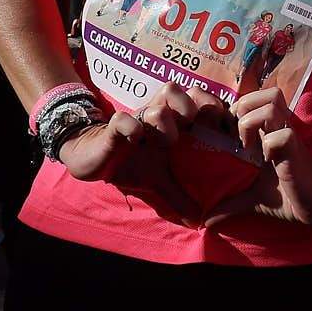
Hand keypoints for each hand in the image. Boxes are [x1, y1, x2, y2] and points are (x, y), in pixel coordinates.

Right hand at [54, 81, 225, 221]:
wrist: (93, 158)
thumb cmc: (131, 162)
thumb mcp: (158, 180)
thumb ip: (178, 196)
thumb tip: (197, 220)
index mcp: (170, 122)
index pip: (195, 99)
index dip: (210, 105)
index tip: (218, 126)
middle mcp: (155, 115)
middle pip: (176, 90)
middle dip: (189, 105)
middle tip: (191, 128)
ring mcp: (135, 120)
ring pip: (156, 106)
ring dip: (165, 122)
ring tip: (166, 144)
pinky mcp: (113, 128)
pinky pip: (123, 120)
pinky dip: (131, 129)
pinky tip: (135, 141)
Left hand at [203, 87, 311, 227]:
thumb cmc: (288, 197)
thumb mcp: (253, 199)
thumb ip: (232, 203)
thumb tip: (207, 220)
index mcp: (268, 134)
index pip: (253, 101)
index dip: (235, 110)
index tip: (225, 135)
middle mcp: (279, 129)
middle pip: (265, 93)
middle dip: (244, 109)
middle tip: (237, 135)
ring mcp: (288, 136)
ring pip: (271, 103)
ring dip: (252, 122)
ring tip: (247, 145)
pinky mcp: (297, 149)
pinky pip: (282, 134)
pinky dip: (269, 144)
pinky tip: (266, 160)